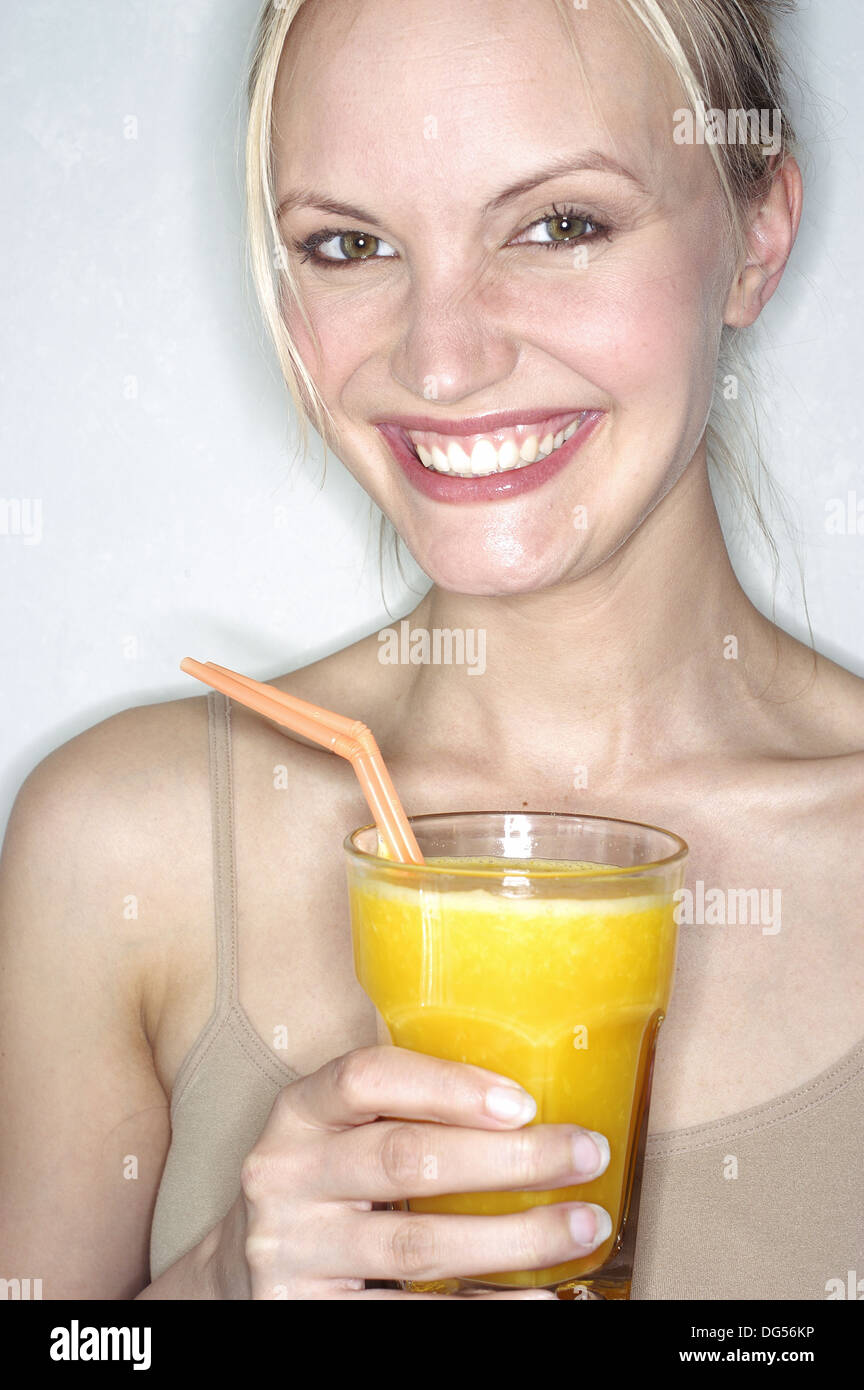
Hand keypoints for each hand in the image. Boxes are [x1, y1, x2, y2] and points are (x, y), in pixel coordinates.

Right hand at [206, 1044, 610, 1299]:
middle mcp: (284, 1176)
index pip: (367, 1078)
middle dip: (509, 1159)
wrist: (248, 1271)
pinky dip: (484, 1306)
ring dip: (515, 1238)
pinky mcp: (307, 1315)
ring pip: (418, 1244)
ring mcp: (291, 1251)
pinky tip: (535, 1297)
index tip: (523, 1101)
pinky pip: (409, 1316)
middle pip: (405, 1160)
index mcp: (299, 1112)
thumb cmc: (329, 1184)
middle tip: (586, 1155)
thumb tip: (532, 1103)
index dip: (447, 1086)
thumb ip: (405, 1110)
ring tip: (583, 1226)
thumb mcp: (342, 1132)